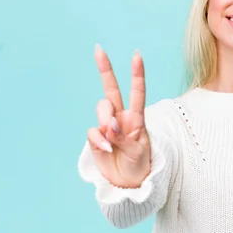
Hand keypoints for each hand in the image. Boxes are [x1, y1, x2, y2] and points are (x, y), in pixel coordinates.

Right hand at [86, 44, 150, 187]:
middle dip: (105, 68)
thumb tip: (109, 124)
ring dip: (106, 121)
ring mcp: (106, 126)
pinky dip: (99, 140)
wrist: (127, 183)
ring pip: (101, 109)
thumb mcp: (139, 151)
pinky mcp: (95, 138)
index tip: (136, 55)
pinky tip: (107, 149)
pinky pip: (92, 131)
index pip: (137, 92)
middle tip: (98, 49)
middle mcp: (120, 117)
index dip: (136, 74)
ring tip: (113, 141)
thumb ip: (124, 136)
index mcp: (136, 118)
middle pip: (111, 90)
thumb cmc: (139, 165)